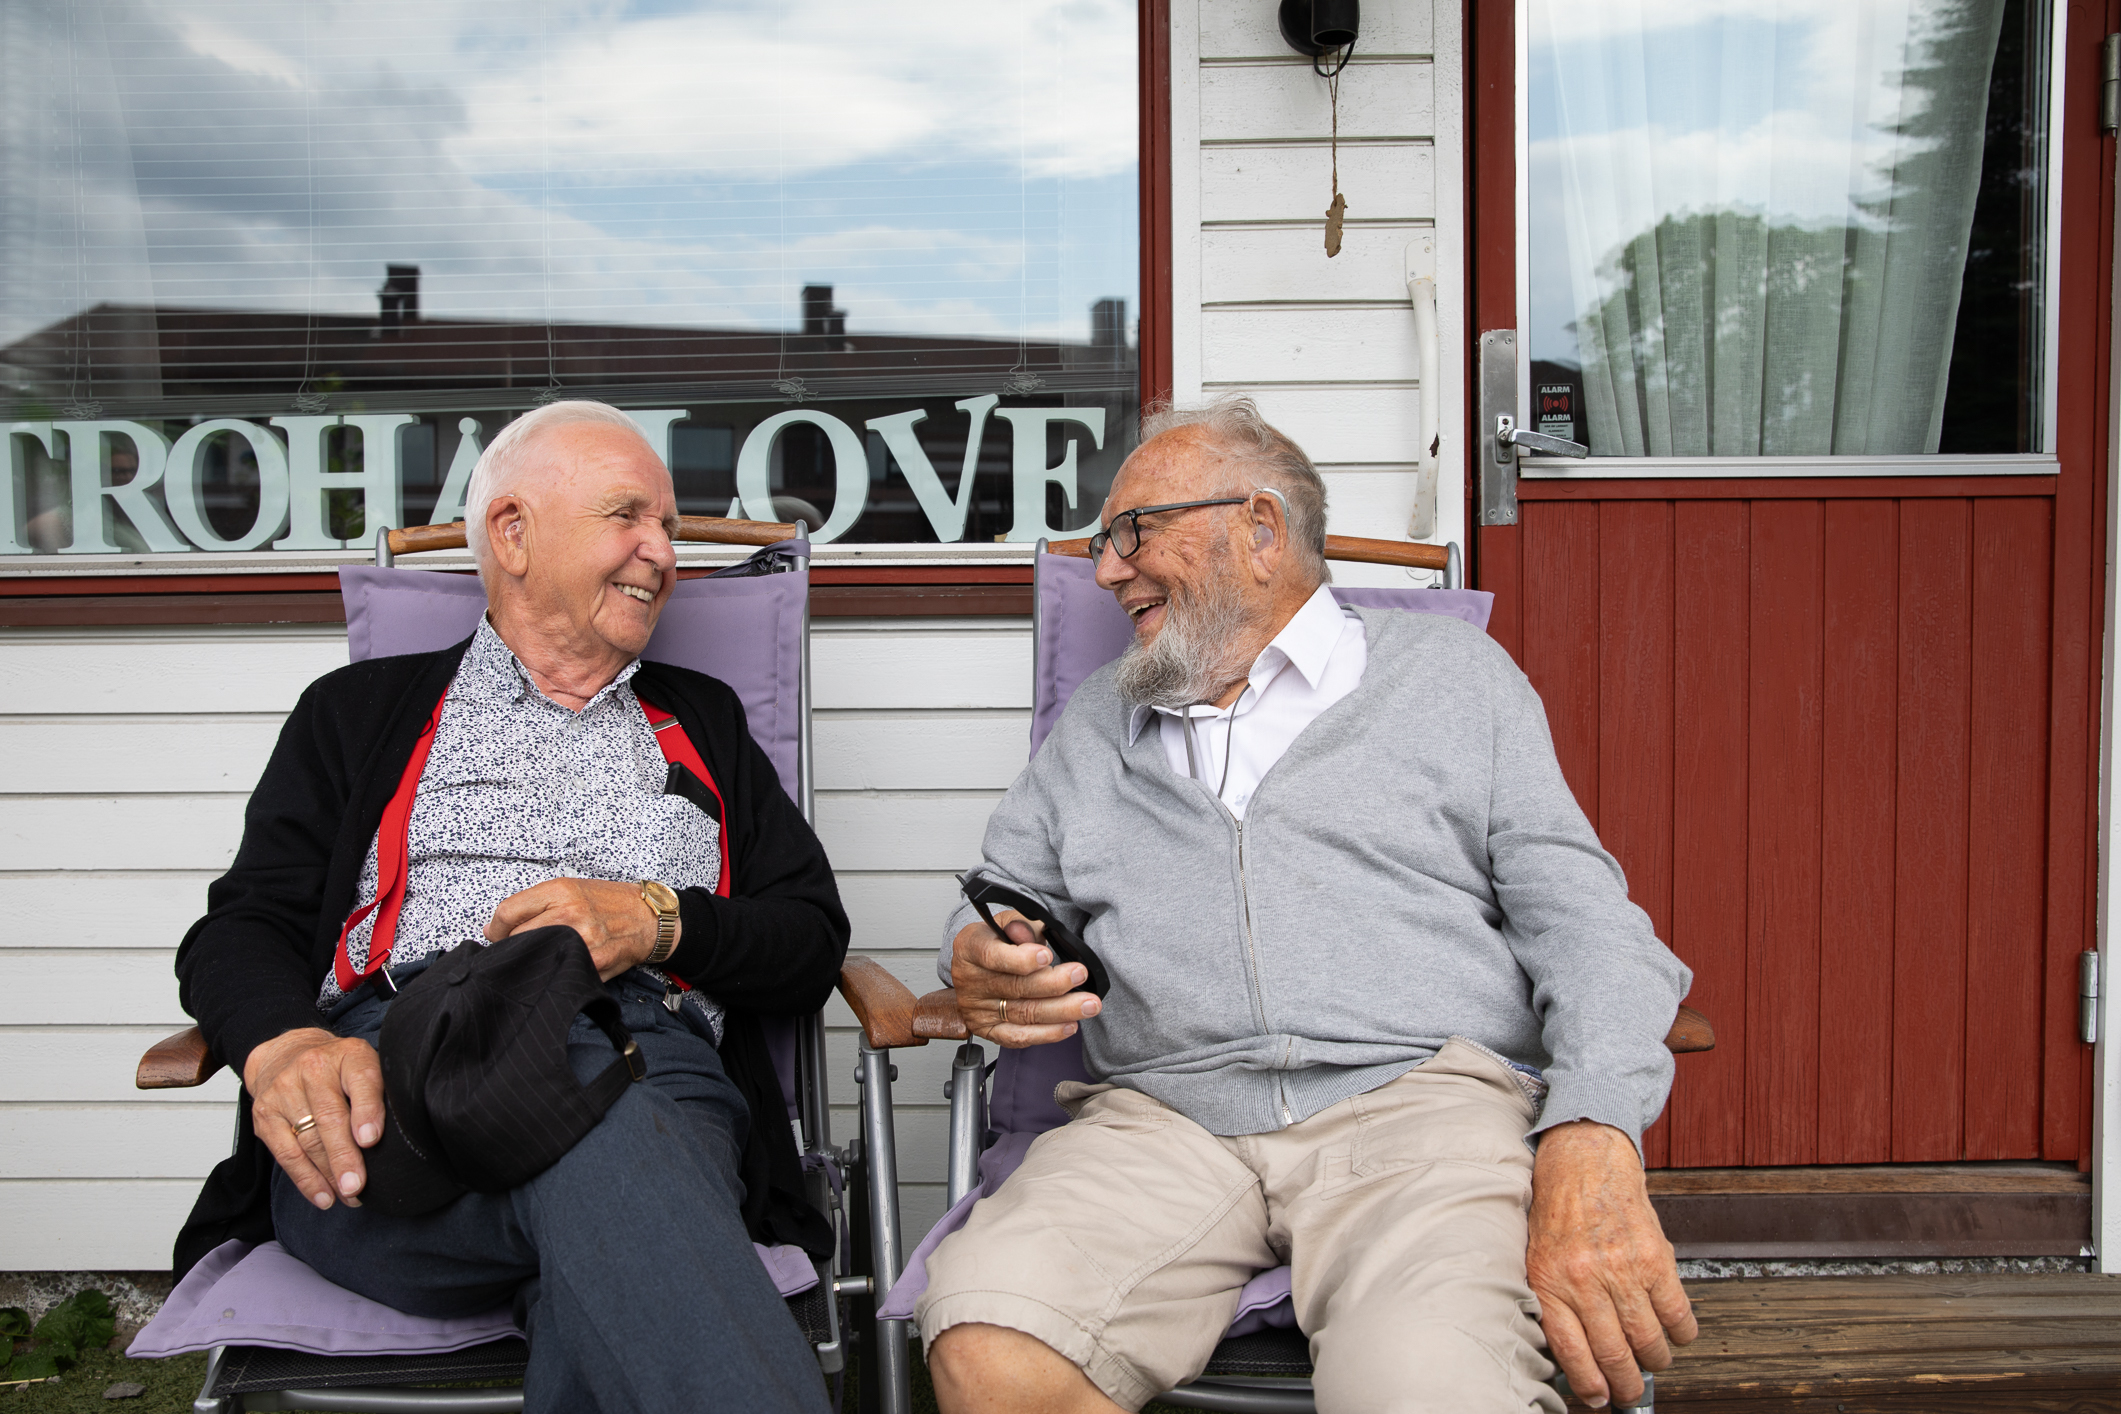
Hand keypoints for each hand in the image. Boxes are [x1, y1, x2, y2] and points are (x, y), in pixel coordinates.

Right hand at [243, 1028, 384, 1210]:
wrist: (287, 1053)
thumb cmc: (339, 1067)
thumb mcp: (367, 1065)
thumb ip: (381, 1092)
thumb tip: (401, 1137)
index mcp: (348, 1054)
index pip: (361, 1081)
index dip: (366, 1111)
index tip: (371, 1140)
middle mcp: (312, 1068)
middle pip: (329, 1118)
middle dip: (344, 1156)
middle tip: (357, 1186)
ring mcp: (284, 1091)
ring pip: (308, 1141)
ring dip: (329, 1175)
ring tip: (349, 1196)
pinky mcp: (265, 1115)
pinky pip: (286, 1154)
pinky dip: (306, 1179)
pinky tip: (323, 1196)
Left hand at [486, 877, 667, 979]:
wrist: (649, 918)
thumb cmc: (610, 903)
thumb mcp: (572, 888)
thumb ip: (535, 903)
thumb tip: (495, 928)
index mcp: (561, 891)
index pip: (507, 912)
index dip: (496, 928)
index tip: (497, 934)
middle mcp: (569, 913)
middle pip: (515, 937)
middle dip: (512, 945)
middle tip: (521, 946)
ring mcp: (580, 939)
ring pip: (533, 956)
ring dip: (531, 958)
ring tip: (542, 953)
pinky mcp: (591, 962)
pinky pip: (557, 970)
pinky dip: (554, 970)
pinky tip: (562, 963)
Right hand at [951, 911, 1100, 1047]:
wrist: (974, 967)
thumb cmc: (995, 941)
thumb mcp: (1004, 922)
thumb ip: (1019, 924)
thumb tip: (1028, 934)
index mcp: (970, 948)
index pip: (993, 956)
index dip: (1021, 959)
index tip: (1047, 956)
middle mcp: (970, 981)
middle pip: (1015, 988)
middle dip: (1053, 984)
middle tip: (1080, 975)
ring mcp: (978, 1009)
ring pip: (1023, 1014)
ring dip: (1061, 1011)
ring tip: (1088, 1005)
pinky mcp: (989, 1030)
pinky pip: (1019, 1037)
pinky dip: (1047, 1033)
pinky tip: (1069, 1025)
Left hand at [1526, 1120, 1695, 1407]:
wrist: (1584, 1160)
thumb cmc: (1558, 1212)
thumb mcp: (1537, 1259)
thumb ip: (1553, 1303)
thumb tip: (1572, 1358)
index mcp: (1550, 1283)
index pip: (1572, 1353)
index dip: (1590, 1386)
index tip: (1600, 1399)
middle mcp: (1585, 1280)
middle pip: (1614, 1354)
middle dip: (1627, 1385)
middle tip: (1631, 1391)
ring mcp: (1622, 1270)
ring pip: (1649, 1340)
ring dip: (1655, 1361)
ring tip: (1653, 1361)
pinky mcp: (1655, 1258)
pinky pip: (1677, 1313)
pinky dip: (1681, 1332)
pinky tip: (1675, 1333)